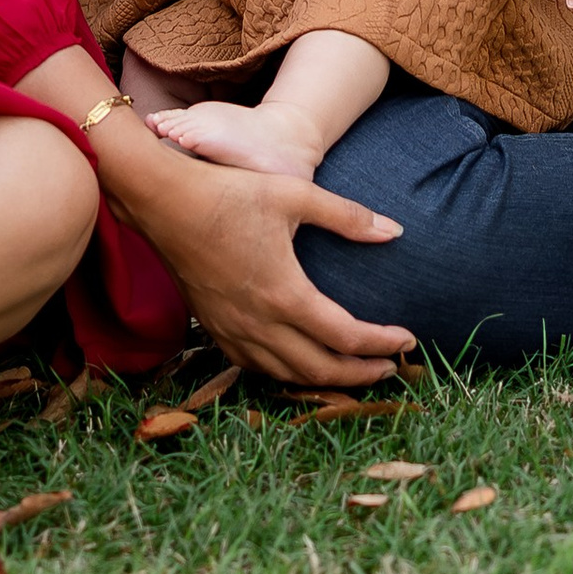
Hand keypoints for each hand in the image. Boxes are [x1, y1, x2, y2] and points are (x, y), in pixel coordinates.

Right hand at [125, 143, 416, 385]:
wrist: (163, 201)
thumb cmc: (229, 193)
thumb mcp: (294, 195)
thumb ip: (347, 217)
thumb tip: (395, 231)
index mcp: (284, 293)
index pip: (345, 336)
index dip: (382, 344)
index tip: (408, 341)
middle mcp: (259, 323)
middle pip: (320, 370)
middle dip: (361, 374)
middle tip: (391, 368)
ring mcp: (233, 330)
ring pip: (287, 376)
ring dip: (326, 380)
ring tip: (354, 371)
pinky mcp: (214, 328)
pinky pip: (256, 367)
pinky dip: (286, 374)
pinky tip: (299, 363)